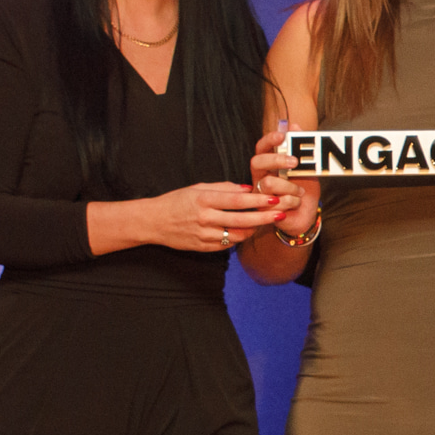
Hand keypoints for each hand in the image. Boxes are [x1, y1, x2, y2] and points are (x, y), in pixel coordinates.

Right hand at [150, 179, 287, 253]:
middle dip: (264, 217)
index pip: (237, 200)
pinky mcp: (203, 247)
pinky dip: (240, 238)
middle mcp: (205, 218)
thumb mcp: (197, 188)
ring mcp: (204, 235)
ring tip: (267, 222)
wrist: (154, 222)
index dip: (258, 200)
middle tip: (281, 213)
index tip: (274, 198)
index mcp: (204, 199)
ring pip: (238, 235)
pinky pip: (228, 244)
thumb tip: (247, 189)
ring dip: (255, 229)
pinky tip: (249, 231)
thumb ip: (223, 188)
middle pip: (242, 220)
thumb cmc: (177, 201)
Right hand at [246, 126, 320, 244]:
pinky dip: (294, 202)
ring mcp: (259, 194)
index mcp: (268, 165)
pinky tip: (295, 204)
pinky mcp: (263, 210)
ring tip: (300, 192)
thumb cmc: (304, 190)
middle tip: (294, 162)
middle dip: (276, 160)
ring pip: (270, 183)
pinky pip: (279, 201)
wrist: (307, 216)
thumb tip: (294, 125)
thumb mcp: (306, 168)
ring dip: (291, 187)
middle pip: (257, 162)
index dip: (269, 140)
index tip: (282, 135)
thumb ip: (300, 149)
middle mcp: (260, 177)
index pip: (261, 148)